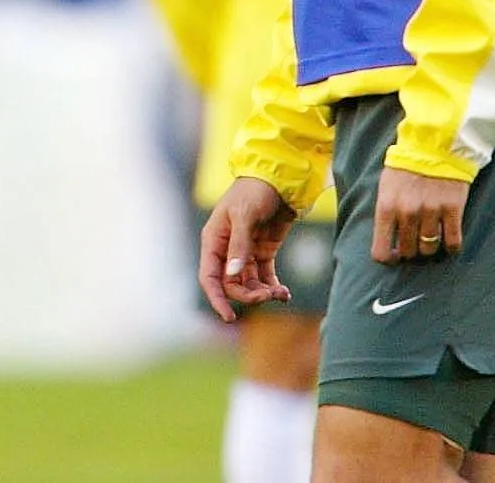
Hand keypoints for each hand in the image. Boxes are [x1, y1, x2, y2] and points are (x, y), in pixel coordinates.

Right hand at [199, 176, 296, 322]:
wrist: (279, 178)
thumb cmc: (254, 191)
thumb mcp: (245, 215)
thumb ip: (239, 245)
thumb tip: (232, 275)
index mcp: (213, 240)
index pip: (209, 277)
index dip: (216, 299)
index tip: (229, 317)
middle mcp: (226, 249)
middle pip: (231, 285)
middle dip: (248, 295)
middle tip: (268, 295)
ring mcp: (245, 252)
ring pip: (248, 284)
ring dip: (262, 293)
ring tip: (280, 294)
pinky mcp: (263, 252)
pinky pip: (264, 278)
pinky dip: (273, 288)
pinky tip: (284, 293)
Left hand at [371, 165, 467, 263]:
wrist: (434, 145)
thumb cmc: (406, 166)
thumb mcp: (386, 186)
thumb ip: (386, 212)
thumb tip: (388, 239)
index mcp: (387, 207)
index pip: (381, 250)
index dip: (388, 258)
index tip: (394, 257)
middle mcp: (408, 213)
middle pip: (408, 251)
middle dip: (410, 251)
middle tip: (414, 244)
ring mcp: (431, 212)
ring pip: (429, 249)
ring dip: (430, 249)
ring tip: (431, 240)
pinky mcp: (453, 210)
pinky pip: (453, 241)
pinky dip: (451, 246)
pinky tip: (449, 242)